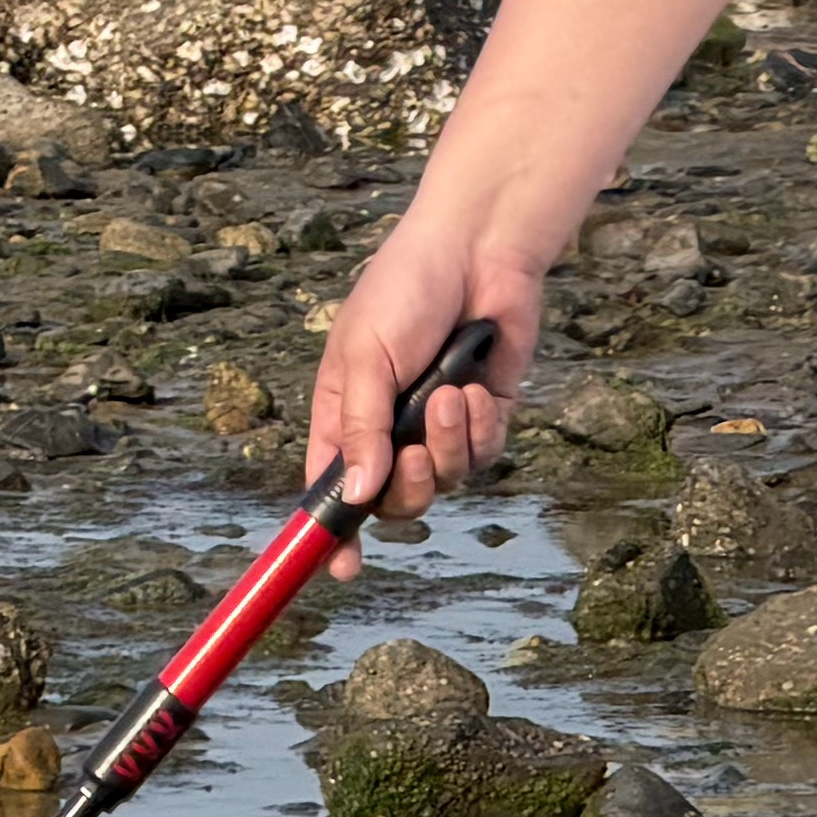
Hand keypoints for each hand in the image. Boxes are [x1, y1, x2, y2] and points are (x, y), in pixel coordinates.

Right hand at [302, 207, 546, 557]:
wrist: (478, 249)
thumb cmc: (405, 289)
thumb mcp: (366, 357)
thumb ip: (361, 429)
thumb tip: (356, 496)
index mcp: (343, 416)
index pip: (330, 490)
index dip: (331, 534)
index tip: (341, 568)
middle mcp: (389, 431)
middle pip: (393, 502)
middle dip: (408, 487)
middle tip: (414, 452)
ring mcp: (438, 428)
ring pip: (444, 482)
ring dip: (448, 444)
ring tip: (452, 394)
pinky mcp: (485, 420)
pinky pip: (483, 455)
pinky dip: (481, 426)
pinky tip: (477, 385)